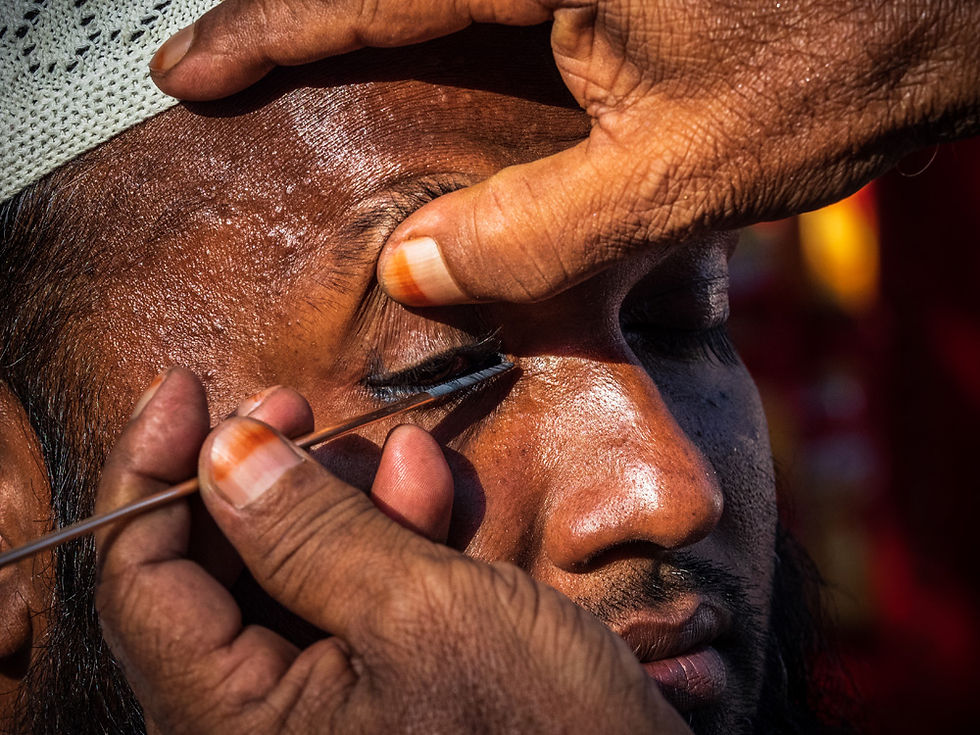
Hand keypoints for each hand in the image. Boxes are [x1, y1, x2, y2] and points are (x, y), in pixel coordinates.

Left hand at [95, 368, 689, 732]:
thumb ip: (307, 531)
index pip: (141, 585)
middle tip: (293, 406)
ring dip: (334, 501)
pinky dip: (381, 540)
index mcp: (236, 728)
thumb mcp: (419, 608)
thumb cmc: (534, 726)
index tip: (185, 391)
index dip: (150, 473)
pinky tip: (425, 485)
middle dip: (257, 479)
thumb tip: (223, 451)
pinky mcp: (377, 695)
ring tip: (391, 447)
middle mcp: (261, 729)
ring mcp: (321, 714)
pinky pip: (347, 606)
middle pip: (211, 578)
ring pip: (286, 581)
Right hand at [148, 0, 979, 304]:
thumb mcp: (684, 171)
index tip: (193, 71)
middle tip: (231, 63)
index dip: (263, 34)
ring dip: (365, 10)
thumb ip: (540, 226)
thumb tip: (419, 272)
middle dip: (297, 12)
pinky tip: (425, 46)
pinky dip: (443, 15)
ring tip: (302, 58)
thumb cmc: (851, 56)